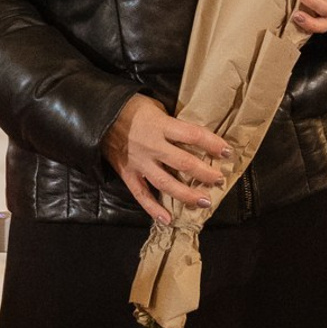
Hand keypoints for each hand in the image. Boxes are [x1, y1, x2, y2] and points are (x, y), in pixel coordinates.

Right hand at [103, 94, 232, 225]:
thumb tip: (191, 136)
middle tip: (219, 180)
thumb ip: (172, 123)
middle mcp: (152, 146)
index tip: (227, 151)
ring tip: (204, 202)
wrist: (98, 114)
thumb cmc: (130, 107)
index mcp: (161, 125)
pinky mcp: (128, 174)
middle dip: (204, 173)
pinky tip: (168, 220)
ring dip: (186, 194)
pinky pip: (141, 195)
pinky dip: (153, 209)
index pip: (193, 135)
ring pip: (166, 183)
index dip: (212, 144)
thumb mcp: (155, 107)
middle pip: (184, 163)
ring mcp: (140, 162)